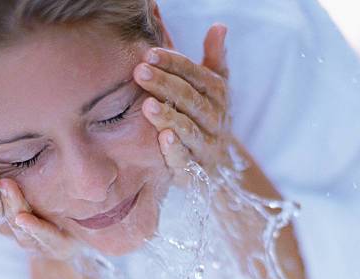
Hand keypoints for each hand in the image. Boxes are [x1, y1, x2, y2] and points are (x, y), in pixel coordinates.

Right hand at [0, 153, 79, 261]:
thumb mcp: (22, 183)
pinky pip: (42, 236)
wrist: (77, 240)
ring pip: (15, 220)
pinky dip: (32, 228)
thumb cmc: (44, 209)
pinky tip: (23, 219)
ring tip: (6, 185)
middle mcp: (8, 224)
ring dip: (10, 203)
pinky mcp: (53, 245)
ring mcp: (29, 237)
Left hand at [134, 24, 229, 178]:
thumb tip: (219, 26)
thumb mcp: (213, 88)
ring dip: (169, 116)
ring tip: (147, 105)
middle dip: (165, 85)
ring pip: (189, 129)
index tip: (149, 54)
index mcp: (217, 95)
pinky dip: (176, 150)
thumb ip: (213, 58)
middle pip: (190, 99)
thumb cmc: (206, 118)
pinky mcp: (195, 170)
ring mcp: (206, 145)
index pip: (195, 75)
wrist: (219, 165)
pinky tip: (163, 138)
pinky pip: (186, 160)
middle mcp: (215, 119)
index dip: (174, 63)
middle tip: (139, 72)